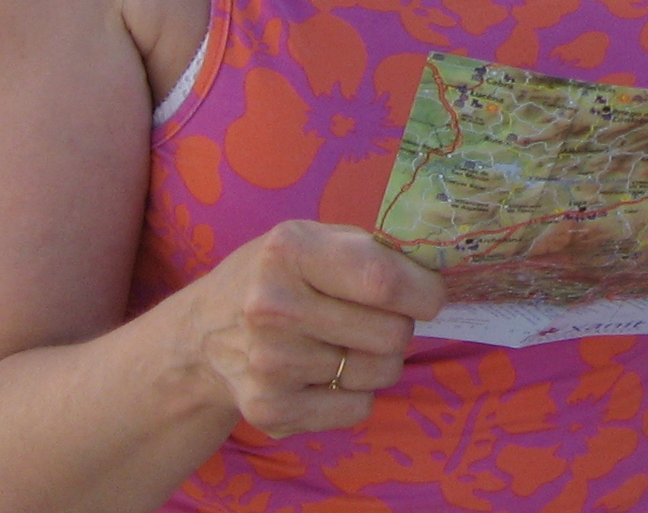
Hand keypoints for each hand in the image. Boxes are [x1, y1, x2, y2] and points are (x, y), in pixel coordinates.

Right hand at [175, 220, 444, 439]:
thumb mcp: (315, 239)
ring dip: (378, 360)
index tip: (429, 296)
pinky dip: (355, 392)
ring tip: (344, 342)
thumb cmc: (280, 277)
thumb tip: (441, 270)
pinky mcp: (271, 409)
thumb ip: (375, 249)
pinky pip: (358, 407)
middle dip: (399, 326)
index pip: (384, 282)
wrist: (205, 333)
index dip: (423, 293)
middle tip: (374, 318)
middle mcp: (273, 308)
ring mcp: (270, 364)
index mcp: (289, 252)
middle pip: (391, 334)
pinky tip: (323, 372)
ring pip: (381, 373)